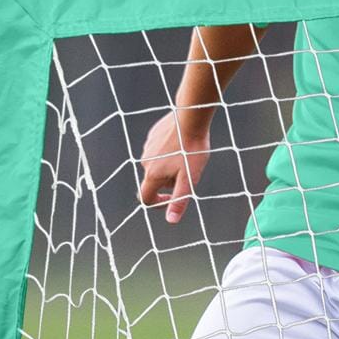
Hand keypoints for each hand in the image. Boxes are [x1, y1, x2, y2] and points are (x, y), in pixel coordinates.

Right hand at [138, 110, 210, 224]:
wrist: (191, 118)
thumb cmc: (192, 149)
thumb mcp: (189, 179)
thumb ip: (179, 200)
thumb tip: (171, 220)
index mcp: (153, 174)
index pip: (145, 198)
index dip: (157, 204)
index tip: (171, 199)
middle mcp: (146, 162)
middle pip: (154, 181)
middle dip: (169, 182)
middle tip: (188, 172)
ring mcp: (147, 147)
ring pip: (157, 165)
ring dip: (169, 167)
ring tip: (187, 157)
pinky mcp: (152, 135)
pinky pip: (159, 150)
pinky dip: (169, 152)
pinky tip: (182, 145)